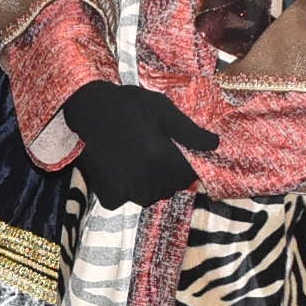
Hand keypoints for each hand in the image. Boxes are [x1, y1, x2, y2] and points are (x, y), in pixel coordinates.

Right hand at [61, 80, 218, 207]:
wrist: (89, 109)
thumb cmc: (128, 105)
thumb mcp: (163, 110)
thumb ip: (189, 131)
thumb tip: (215, 144)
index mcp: (162, 158)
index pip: (188, 176)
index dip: (185, 165)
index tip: (174, 152)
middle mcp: (146, 178)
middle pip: (171, 187)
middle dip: (168, 174)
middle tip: (153, 153)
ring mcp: (127, 189)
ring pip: (151, 196)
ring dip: (150, 184)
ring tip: (138, 161)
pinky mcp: (110, 195)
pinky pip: (127, 201)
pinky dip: (126, 191)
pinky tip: (121, 170)